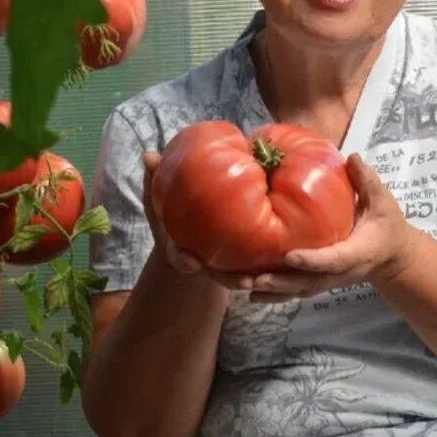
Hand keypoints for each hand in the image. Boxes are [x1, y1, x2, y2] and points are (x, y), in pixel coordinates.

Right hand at [141, 151, 255, 291]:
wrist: (187, 227)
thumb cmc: (172, 209)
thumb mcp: (159, 195)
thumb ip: (155, 178)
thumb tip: (149, 154)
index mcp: (181, 248)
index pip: (181, 258)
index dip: (185, 261)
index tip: (192, 262)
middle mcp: (203, 261)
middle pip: (217, 275)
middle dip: (231, 280)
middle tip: (246, 281)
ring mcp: (223, 264)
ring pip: (239, 277)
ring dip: (254, 279)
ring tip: (268, 279)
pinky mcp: (242, 259)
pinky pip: (256, 265)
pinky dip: (269, 267)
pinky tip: (287, 262)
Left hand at [245, 153, 418, 302]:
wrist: (392, 257)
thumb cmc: (386, 225)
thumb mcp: (383, 202)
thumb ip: (367, 181)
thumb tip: (352, 157)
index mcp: (357, 253)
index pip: (334, 260)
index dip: (313, 261)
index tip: (290, 256)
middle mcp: (340, 272)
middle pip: (309, 283)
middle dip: (282, 282)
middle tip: (255, 279)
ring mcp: (329, 281)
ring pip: (299, 291)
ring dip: (272, 291)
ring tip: (245, 286)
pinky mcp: (320, 282)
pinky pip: (295, 291)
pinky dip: (274, 294)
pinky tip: (250, 293)